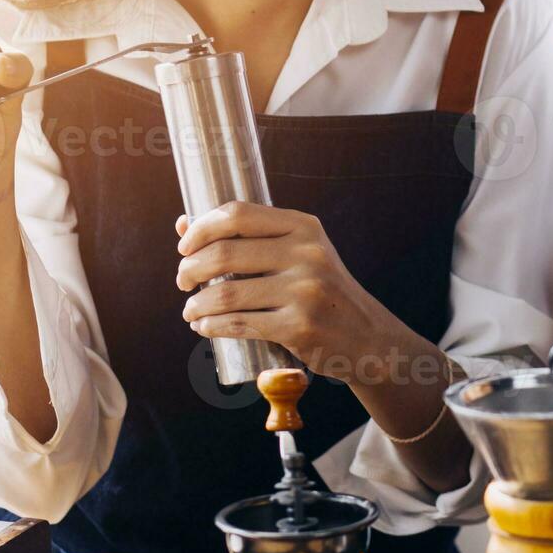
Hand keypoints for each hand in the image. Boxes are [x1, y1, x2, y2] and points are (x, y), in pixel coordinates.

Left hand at [176, 202, 393, 377]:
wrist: (369, 337)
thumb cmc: (324, 294)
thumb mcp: (301, 255)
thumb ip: (252, 239)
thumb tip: (184, 225)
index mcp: (304, 228)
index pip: (237, 214)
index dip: (201, 229)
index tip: (185, 247)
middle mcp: (307, 254)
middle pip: (225, 253)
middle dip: (190, 269)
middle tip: (182, 282)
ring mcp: (305, 291)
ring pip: (227, 293)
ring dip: (196, 303)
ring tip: (190, 310)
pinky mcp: (300, 327)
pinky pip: (239, 324)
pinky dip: (211, 326)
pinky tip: (203, 327)